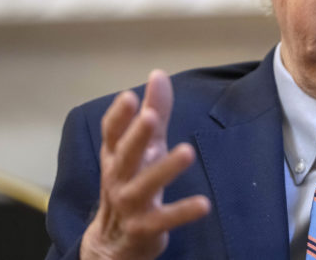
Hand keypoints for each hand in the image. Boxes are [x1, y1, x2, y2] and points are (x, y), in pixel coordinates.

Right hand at [80, 70, 210, 259]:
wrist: (115, 241)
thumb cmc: (133, 182)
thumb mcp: (145, 147)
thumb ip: (154, 112)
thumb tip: (158, 74)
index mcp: (115, 157)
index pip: (112, 134)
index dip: (119, 116)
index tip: (130, 96)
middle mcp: (118, 179)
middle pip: (125, 156)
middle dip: (137, 136)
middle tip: (151, 118)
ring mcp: (129, 204)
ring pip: (144, 186)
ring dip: (164, 169)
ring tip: (187, 151)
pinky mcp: (145, 228)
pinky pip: (164, 219)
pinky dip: (183, 212)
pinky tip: (203, 204)